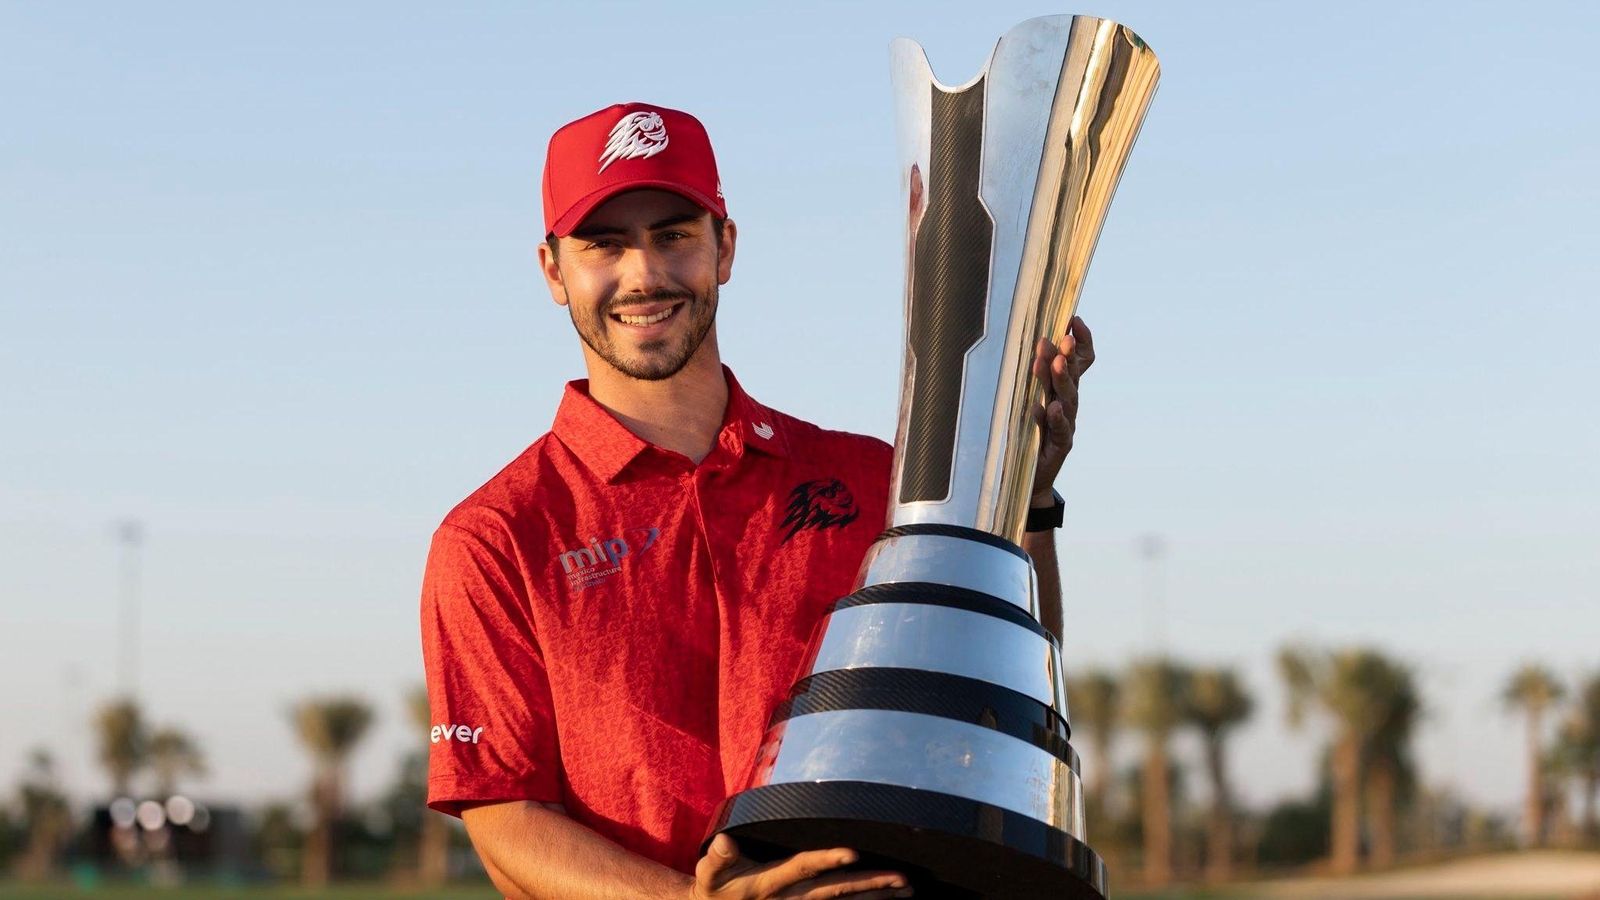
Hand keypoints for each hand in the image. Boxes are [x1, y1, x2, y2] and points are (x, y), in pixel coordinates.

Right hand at [691, 834, 911, 899]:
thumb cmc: (714, 888)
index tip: (852, 853)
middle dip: (868, 885)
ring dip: (874, 897)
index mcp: (768, 884)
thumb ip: (719, 857)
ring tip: (905, 890)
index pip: (802, 868)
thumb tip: (727, 842)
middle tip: (901, 879)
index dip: (825, 861)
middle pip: (834, 892)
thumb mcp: (709, 873)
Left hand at [1028, 316, 1094, 506]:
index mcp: (1063, 388)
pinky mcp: (1060, 446)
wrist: (1028, 475)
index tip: (1074, 320)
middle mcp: (1068, 403)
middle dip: (1068, 355)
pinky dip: (1051, 418)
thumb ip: (1035, 374)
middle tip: (1063, 338)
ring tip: (1056, 363)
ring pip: (1067, 399)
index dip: (1081, 341)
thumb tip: (1031, 341)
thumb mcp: (1031, 397)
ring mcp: (1067, 424)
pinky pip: (1058, 430)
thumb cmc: (1028, 430)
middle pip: (1073, 376)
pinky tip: (1047, 408)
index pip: (1080, 361)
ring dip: (1060, 380)